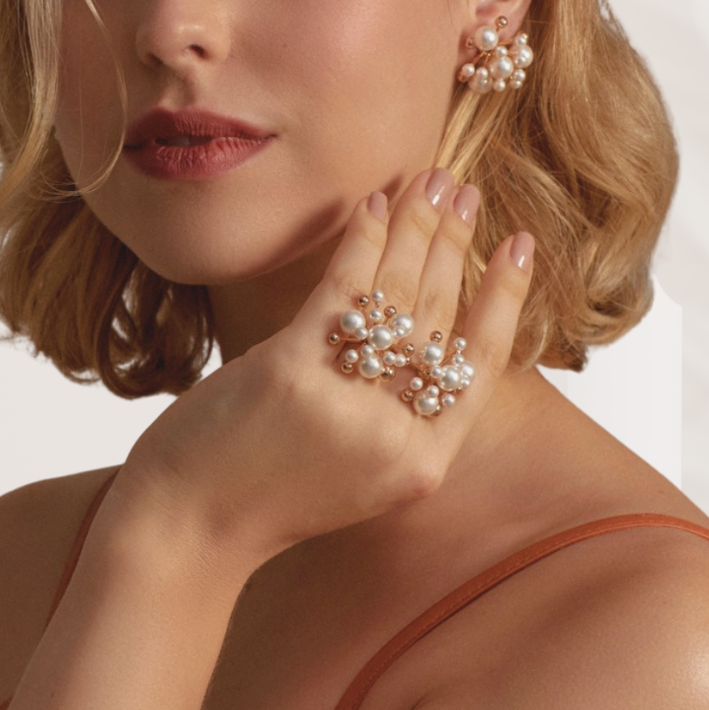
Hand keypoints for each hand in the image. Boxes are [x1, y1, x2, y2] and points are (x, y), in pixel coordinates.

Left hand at [111, 167, 534, 565]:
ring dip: (419, 227)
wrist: (188, 529)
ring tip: (432, 180)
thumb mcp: (357, 470)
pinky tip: (375, 205)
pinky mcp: (293, 370)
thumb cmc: (270, 492)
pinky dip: (362, 240)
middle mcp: (394, 435)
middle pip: (440, 315)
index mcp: (422, 463)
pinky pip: (344, 288)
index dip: (506, 295)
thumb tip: (420, 320)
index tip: (521, 243)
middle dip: (457, 241)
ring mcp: (346, 403)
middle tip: (465, 190)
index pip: (484, 362)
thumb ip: (397, 412)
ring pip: (399, 293)